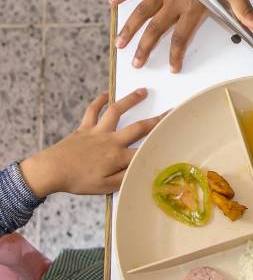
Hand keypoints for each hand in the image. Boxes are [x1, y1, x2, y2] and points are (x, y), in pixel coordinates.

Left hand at [20, 89, 163, 196]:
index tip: (175, 136)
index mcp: (118, 157)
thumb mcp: (105, 188)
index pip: (145, 149)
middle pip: (139, 127)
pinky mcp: (84, 128)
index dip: (161, 142)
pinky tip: (106, 94)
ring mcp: (97, 132)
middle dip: (157, 119)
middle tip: (170, 111)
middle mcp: (111, 140)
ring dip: (130, 100)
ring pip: (116, 111)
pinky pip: (92, 111)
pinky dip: (99, 101)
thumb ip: (125, 178)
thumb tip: (142, 170)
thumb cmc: (78, 181)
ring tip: (142, 91)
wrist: (51, 170)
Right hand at [110, 0, 252, 72]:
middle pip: (156, 29)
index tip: (173, 68)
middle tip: (136, 63)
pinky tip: (112, 1)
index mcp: (192, 7)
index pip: (181, 37)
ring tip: (119, 42)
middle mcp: (174, 1)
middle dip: (145, 48)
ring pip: (142, 12)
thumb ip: (244, 11)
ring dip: (130, 28)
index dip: (176, 55)